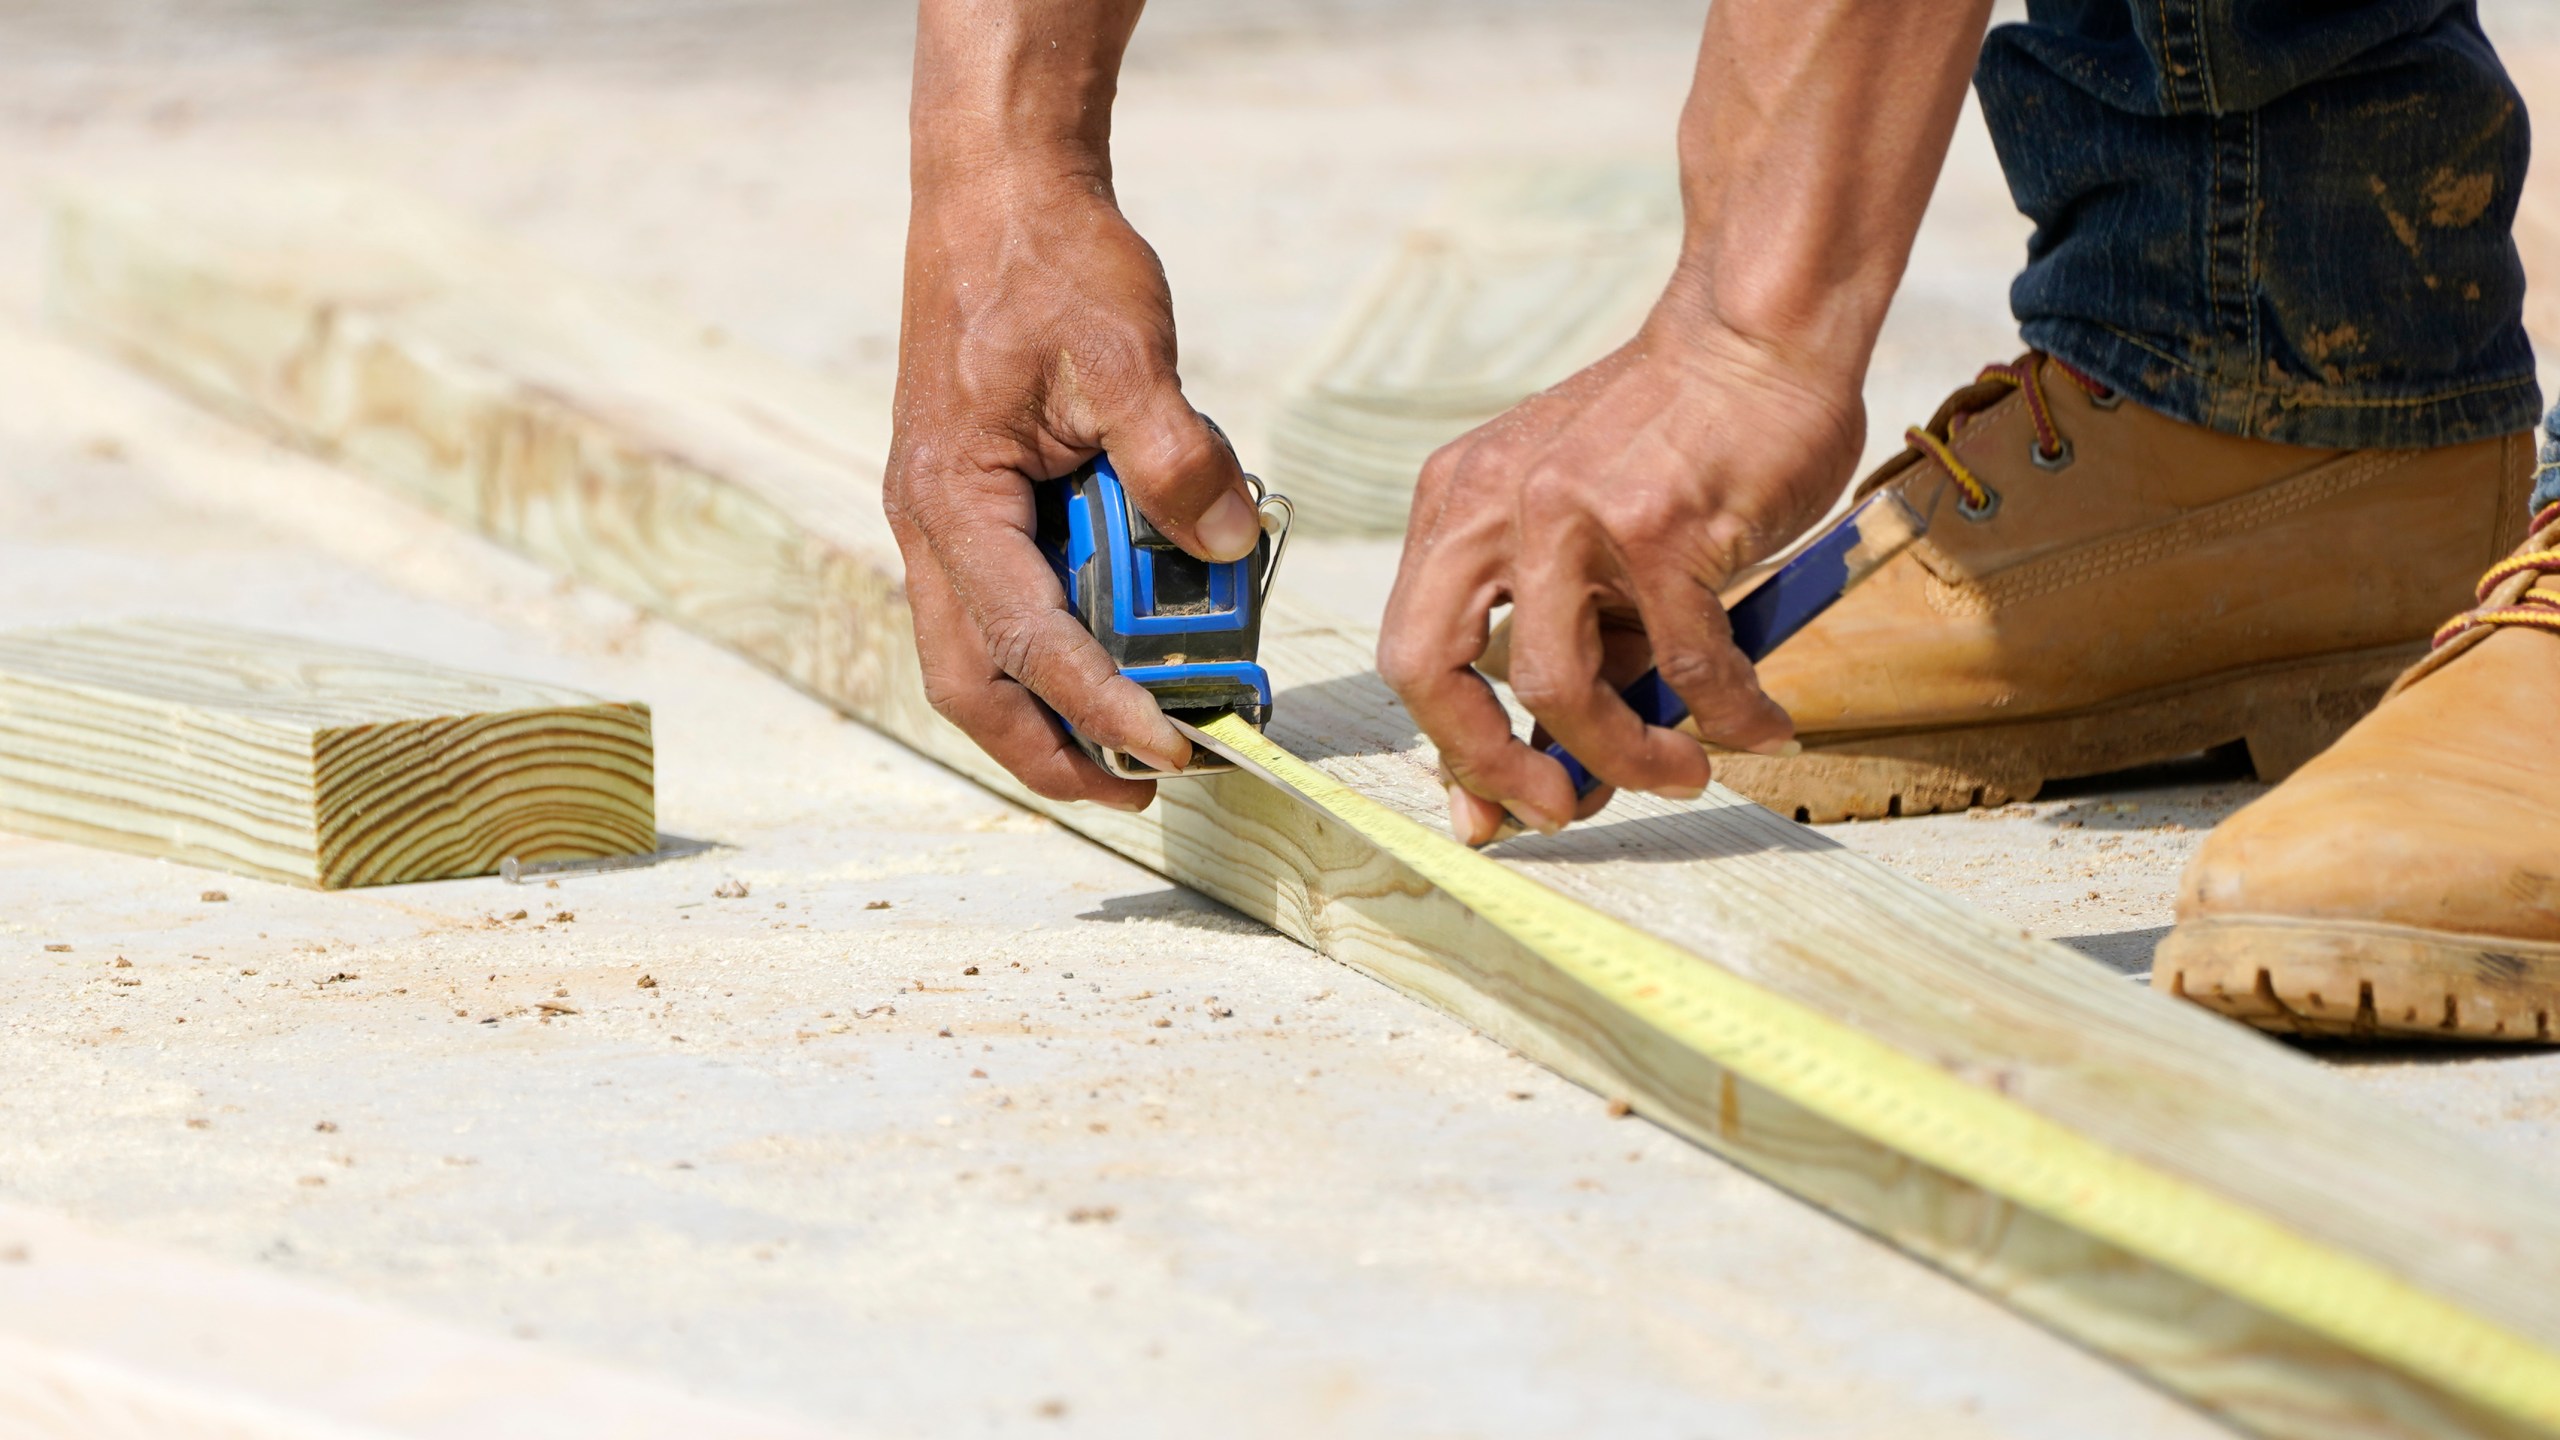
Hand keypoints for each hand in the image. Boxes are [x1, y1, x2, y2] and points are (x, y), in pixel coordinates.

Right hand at [884, 173, 1259, 809]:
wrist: (996, 189)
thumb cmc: (1049, 260)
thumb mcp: (1123, 352)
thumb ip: (1173, 456)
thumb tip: (1226, 544)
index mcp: (952, 498)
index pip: (1025, 639)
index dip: (1098, 706)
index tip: (1174, 749)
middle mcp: (931, 524)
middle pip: (970, 685)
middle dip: (1050, 753)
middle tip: (1143, 788)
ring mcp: (948, 517)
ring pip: (981, 655)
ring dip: (1054, 710)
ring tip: (1143, 740)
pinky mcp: (977, 502)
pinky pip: (1009, 602)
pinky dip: (1062, 645)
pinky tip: (1130, 644)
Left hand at [1377, 317, 1862, 843]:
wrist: (1756, 332)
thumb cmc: (1681, 441)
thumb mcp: (1586, 532)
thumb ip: (1569, 635)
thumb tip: (1555, 775)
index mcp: (1456, 504)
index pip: (1412, 652)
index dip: (1450, 748)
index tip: (1499, 809)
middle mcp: (1491, 504)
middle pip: (1432, 672)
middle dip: (1487, 768)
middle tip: (1559, 810)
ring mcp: (1567, 511)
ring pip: (1560, 688)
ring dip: (1626, 758)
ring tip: (1683, 773)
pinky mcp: (1656, 524)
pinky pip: (1687, 662)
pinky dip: (1730, 714)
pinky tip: (1760, 727)